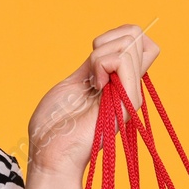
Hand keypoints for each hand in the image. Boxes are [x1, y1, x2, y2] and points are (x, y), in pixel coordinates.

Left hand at [26, 24, 158, 181]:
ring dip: (99, 55)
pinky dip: (100, 63)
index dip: (117, 35)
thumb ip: (94, 65)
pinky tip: (94, 86)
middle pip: (137, 35)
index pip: (139, 41)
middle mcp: (129, 87)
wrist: (49, 153)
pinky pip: (122, 59)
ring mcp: (131, 94)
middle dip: (106, 41)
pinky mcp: (128, 102)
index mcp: (119, 82)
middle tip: (90, 70)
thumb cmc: (54, 125)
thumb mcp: (74, 82)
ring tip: (91, 82)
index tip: (92, 54)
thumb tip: (106, 45)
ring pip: (131, 42)